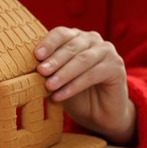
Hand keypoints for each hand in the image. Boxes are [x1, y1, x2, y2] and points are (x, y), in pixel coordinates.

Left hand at [34, 27, 135, 144]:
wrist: (97, 114)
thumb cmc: (72, 93)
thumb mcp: (56, 79)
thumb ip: (47, 69)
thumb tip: (29, 66)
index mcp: (74, 37)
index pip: (61, 34)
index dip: (48, 43)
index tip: (36, 55)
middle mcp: (92, 40)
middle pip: (71, 46)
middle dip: (54, 60)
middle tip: (40, 71)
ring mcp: (106, 51)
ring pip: (82, 60)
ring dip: (63, 73)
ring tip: (49, 86)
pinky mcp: (116, 67)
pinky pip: (93, 75)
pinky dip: (74, 86)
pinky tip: (60, 96)